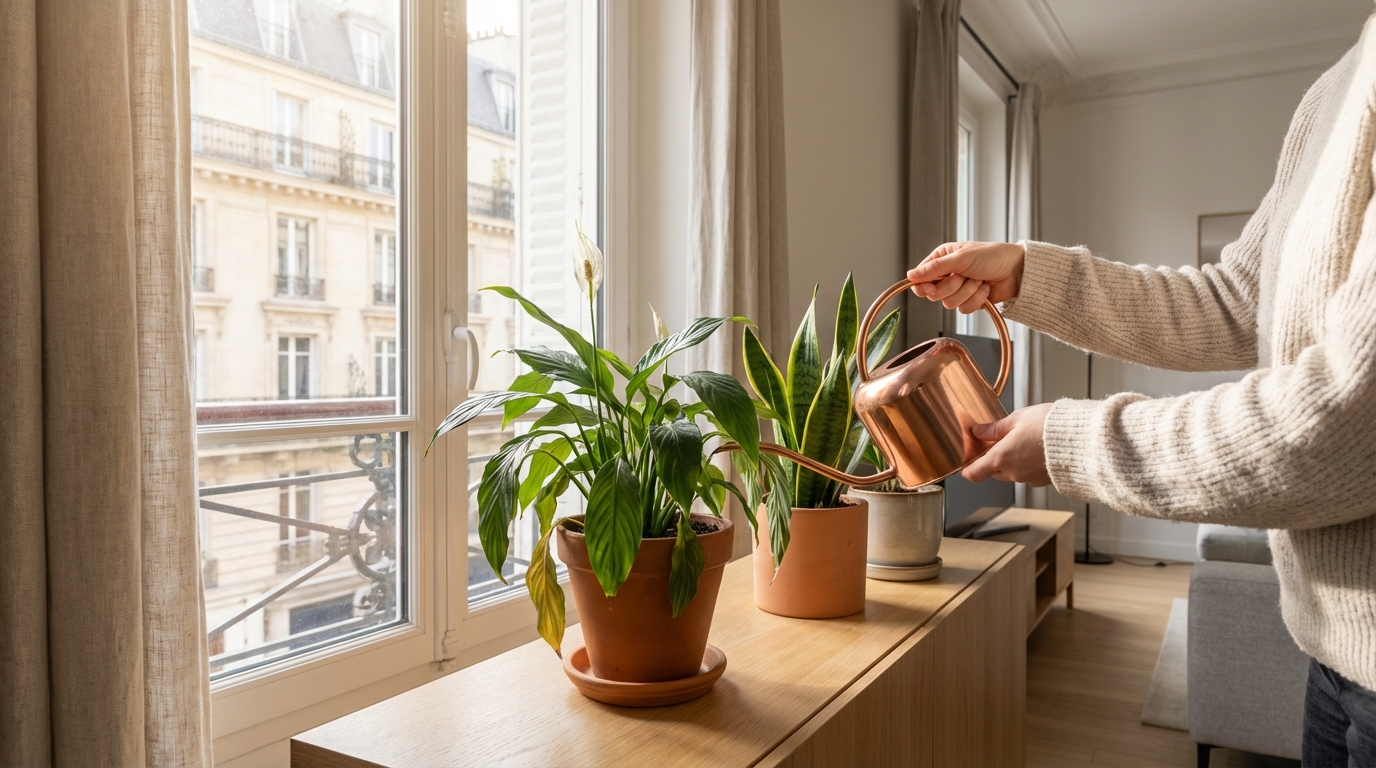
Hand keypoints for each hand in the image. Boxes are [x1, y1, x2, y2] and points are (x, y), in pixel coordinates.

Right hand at [907, 242, 1025, 313]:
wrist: (1016, 270)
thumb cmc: (992, 256)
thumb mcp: (960, 258)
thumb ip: (934, 268)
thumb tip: (911, 275)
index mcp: (942, 259)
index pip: (921, 278)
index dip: (924, 285)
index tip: (930, 287)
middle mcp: (947, 275)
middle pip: (934, 294)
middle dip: (953, 286)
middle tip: (964, 276)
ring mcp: (958, 289)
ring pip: (949, 303)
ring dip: (967, 292)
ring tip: (979, 280)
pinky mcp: (969, 301)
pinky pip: (963, 309)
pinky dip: (976, 299)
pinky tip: (984, 288)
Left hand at [962, 403, 1052, 485]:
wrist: (1083, 439)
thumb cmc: (1050, 426)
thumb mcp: (1017, 419)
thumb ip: (994, 428)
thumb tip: (977, 431)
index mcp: (1001, 458)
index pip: (973, 473)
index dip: (968, 468)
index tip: (969, 459)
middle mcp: (1013, 473)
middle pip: (993, 471)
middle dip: (994, 458)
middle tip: (1002, 439)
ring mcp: (1029, 479)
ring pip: (1012, 473)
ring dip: (1013, 460)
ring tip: (1026, 440)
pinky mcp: (1045, 481)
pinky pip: (1029, 474)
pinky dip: (1029, 464)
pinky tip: (1039, 449)